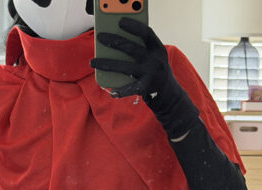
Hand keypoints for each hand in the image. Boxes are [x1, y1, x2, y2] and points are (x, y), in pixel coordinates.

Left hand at [90, 18, 199, 138]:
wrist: (169, 95)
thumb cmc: (155, 72)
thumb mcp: (152, 58)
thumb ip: (140, 50)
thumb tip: (114, 42)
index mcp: (158, 49)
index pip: (146, 33)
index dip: (134, 27)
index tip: (120, 22)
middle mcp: (155, 61)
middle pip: (131, 48)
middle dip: (114, 41)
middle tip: (100, 37)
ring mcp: (151, 75)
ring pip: (124, 68)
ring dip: (106, 64)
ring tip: (92, 62)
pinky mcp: (146, 88)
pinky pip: (128, 88)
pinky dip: (119, 91)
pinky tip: (111, 91)